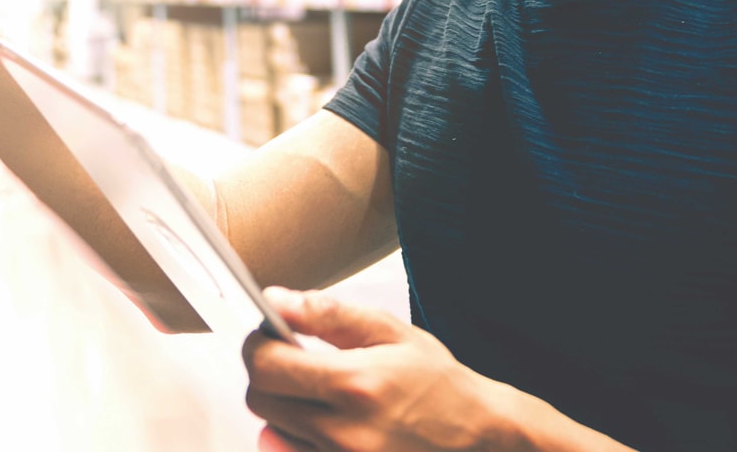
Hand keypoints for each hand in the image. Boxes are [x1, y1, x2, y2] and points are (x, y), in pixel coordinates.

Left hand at [243, 288, 559, 451]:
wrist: (479, 436)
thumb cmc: (440, 386)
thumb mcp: (390, 332)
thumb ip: (327, 313)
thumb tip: (277, 300)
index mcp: (355, 384)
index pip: (266, 366)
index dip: (257, 346)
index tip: (266, 337)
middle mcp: (344, 431)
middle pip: (261, 402)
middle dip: (268, 375)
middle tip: (293, 361)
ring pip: (273, 431)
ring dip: (284, 406)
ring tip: (319, 392)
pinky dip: (296, 436)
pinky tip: (322, 419)